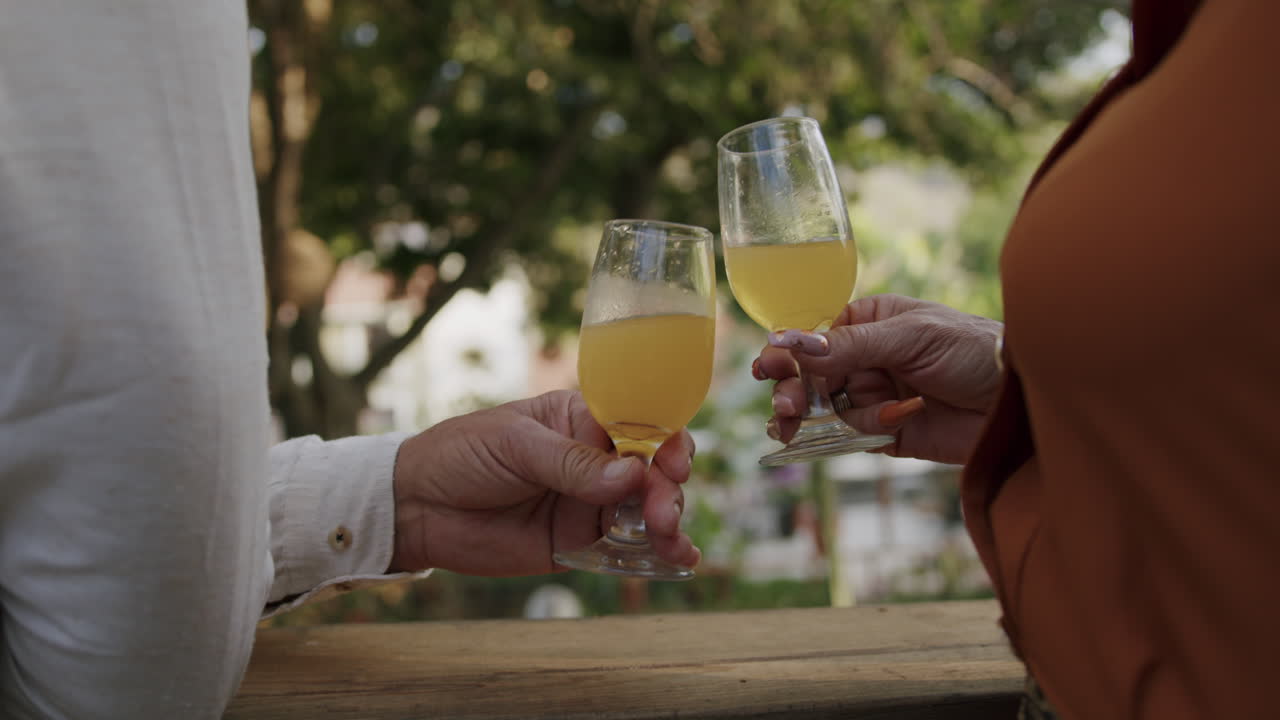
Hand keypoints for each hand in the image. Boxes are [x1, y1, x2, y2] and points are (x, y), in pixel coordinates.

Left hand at [388, 389, 699, 574]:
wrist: (416, 507)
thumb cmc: (462, 455)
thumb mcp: (514, 445)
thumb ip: (571, 462)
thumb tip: (631, 475)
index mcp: (582, 418)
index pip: (639, 422)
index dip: (666, 440)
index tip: (674, 463)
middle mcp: (596, 459)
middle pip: (652, 471)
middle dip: (667, 491)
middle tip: (661, 515)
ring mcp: (590, 503)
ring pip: (648, 511)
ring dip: (669, 524)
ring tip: (672, 542)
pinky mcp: (580, 543)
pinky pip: (627, 548)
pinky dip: (658, 554)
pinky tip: (682, 561)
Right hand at [754, 294, 1002, 463]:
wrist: (1021, 400)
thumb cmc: (974, 349)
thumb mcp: (911, 337)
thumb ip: (851, 345)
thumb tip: (793, 341)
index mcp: (872, 322)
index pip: (818, 337)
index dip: (789, 352)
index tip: (767, 366)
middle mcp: (869, 358)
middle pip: (813, 375)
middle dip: (794, 388)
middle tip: (785, 404)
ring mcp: (876, 396)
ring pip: (824, 408)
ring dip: (809, 416)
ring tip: (790, 423)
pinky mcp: (887, 433)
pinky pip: (849, 436)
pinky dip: (845, 435)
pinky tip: (845, 430)